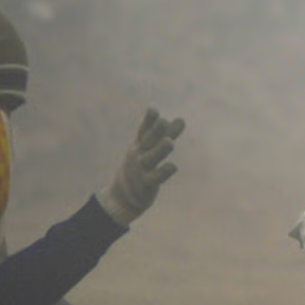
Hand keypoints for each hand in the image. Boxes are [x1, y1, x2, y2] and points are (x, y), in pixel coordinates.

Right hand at [97, 108, 185, 224]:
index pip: (144, 130)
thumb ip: (167, 134)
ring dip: (160, 150)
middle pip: (147, 141)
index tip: (153, 109)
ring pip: (151, 158)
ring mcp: (141, 169)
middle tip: (163, 121)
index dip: (149, 120)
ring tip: (169, 142)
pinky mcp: (147, 184)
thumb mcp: (149, 149)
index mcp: (139, 145)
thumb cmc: (140, 167)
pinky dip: (164, 172)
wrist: (122, 195)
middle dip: (155, 131)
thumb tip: (181, 119)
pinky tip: (173, 166)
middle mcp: (138, 155)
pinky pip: (156, 177)